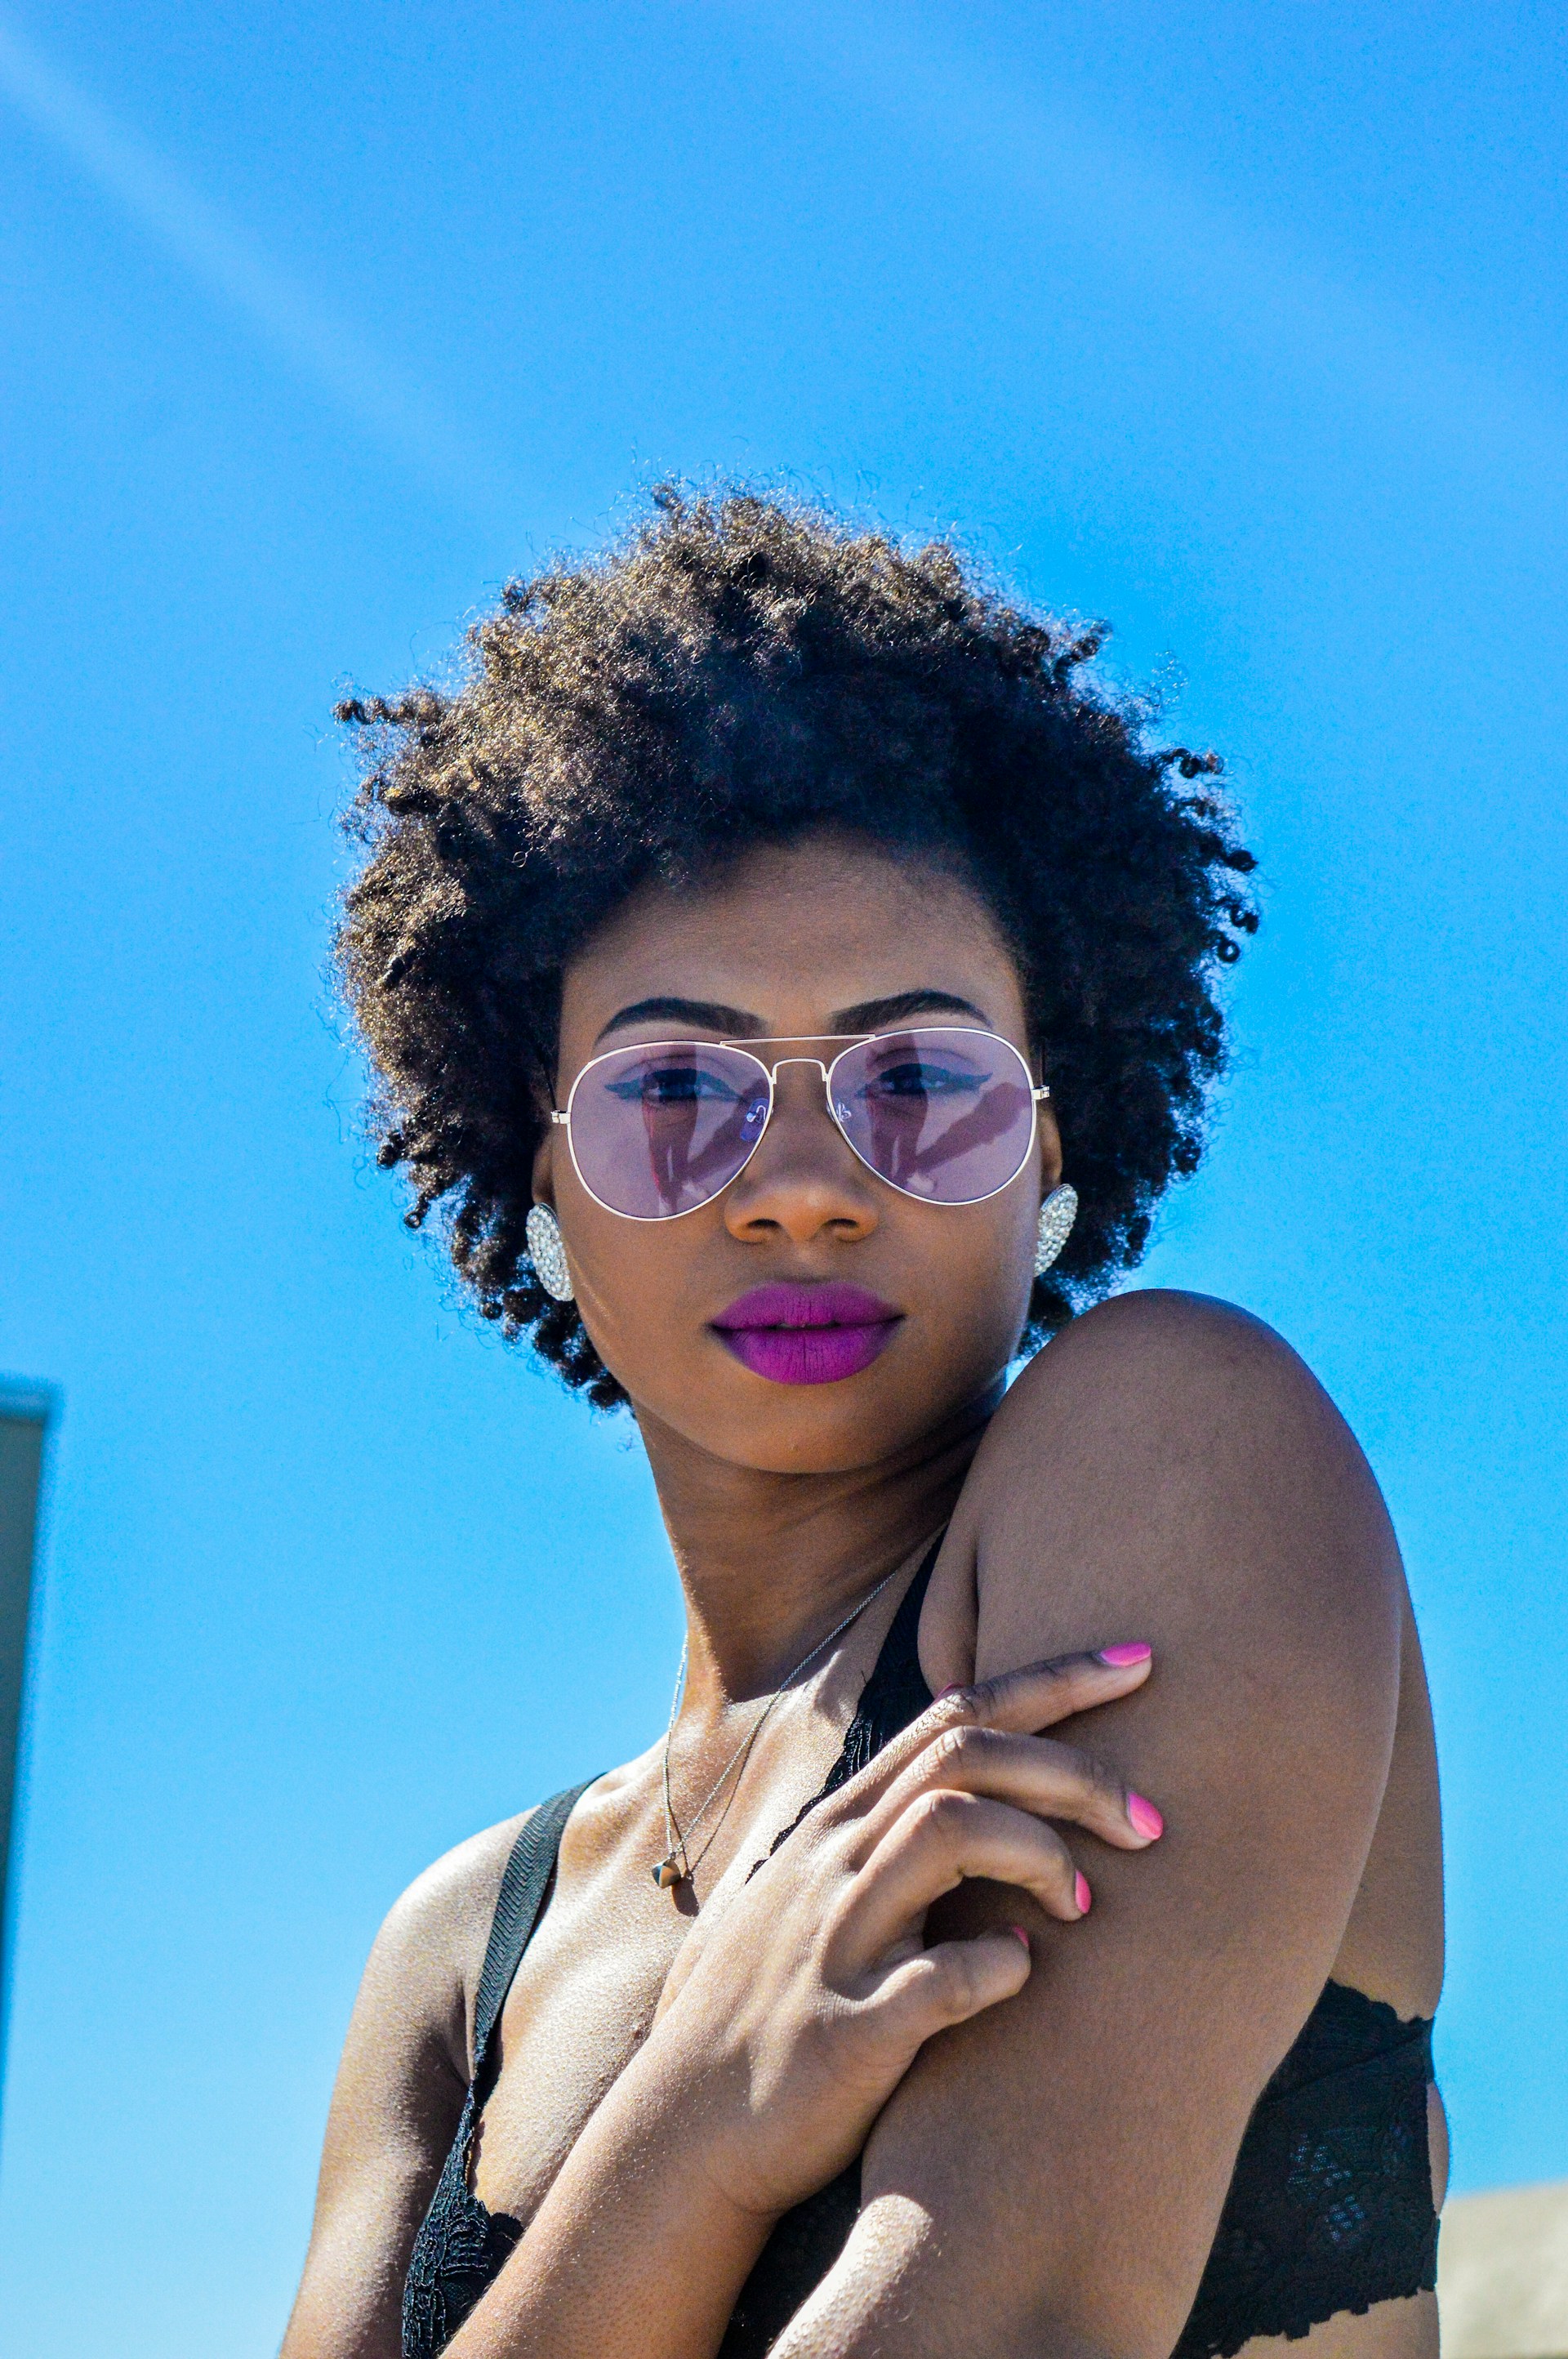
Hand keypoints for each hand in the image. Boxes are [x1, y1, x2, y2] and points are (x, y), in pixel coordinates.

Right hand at [649, 1645, 1161, 2220]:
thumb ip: (878, 1851)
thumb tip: (970, 1813)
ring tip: (1083, 1905)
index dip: (1053, 1680)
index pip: (953, 1715)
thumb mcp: (812, 1905)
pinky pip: (945, 1977)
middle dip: (1077, 1769)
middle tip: (1150, 1819)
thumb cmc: (770, 2019)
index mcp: (839, 1827)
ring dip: (1041, 1852)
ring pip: (951, 1829)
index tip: (1139, 1663)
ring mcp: (837, 1938)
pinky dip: (1002, 1969)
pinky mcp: (849, 2027)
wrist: (685, 2140)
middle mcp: (834, 1861)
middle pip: (966, 1755)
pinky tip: (1019, 1979)